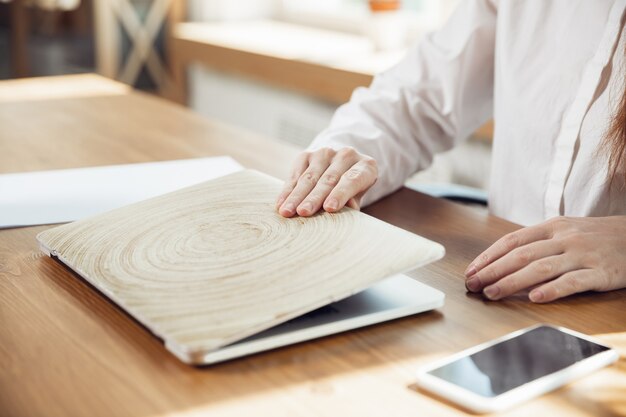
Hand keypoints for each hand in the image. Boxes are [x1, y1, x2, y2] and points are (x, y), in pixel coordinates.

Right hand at [276, 147, 376, 216]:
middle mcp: (346, 155)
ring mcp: (325, 153)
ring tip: (286, 211)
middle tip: (303, 212)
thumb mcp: (359, 195)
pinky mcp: (307, 154)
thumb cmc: (353, 188)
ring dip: (296, 196)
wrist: (342, 165)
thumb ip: (353, 202)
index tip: (329, 208)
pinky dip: (287, 190)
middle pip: (328, 179)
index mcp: (366, 166)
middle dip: (314, 197)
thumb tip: (347, 208)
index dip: (340, 194)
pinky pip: (295, 174)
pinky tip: (281, 203)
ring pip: (309, 177)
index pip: (352, 180)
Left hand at [464, 216, 625, 302]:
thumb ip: (537, 244)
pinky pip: (573, 282)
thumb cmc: (593, 237)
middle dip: (492, 271)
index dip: (489, 256)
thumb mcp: (564, 231)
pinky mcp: (601, 273)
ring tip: (492, 293)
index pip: (512, 241)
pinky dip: (552, 290)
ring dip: (512, 282)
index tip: (471, 271)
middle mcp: (564, 238)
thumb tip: (500, 261)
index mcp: (552, 226)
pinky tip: (535, 298)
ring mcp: (582, 255)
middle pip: (521, 255)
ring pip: (541, 268)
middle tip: (472, 285)